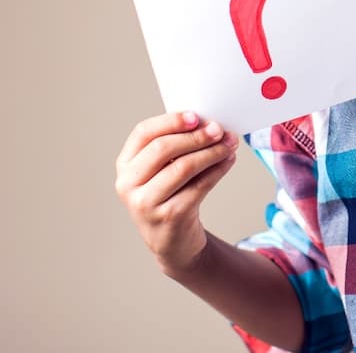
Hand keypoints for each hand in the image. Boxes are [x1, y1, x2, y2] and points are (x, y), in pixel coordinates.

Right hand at [115, 111, 238, 275]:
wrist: (172, 240)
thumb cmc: (170, 193)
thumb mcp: (163, 169)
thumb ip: (177, 144)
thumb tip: (210, 124)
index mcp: (125, 164)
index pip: (144, 133)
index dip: (171, 121)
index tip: (196, 117)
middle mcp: (128, 184)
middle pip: (163, 148)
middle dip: (197, 136)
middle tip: (220, 130)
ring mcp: (145, 203)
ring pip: (183, 167)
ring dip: (212, 152)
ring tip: (229, 145)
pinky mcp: (169, 217)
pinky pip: (199, 185)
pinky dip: (218, 170)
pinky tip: (229, 161)